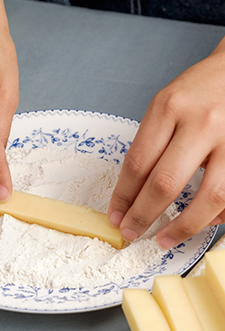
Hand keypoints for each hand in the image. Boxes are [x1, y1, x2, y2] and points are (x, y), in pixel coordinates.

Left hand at [108, 37, 224, 248]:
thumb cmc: (198, 91)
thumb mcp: (166, 105)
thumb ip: (151, 145)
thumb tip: (135, 196)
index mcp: (170, 107)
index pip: (137, 163)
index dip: (123, 197)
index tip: (115, 216)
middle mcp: (202, 122)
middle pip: (165, 183)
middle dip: (142, 216)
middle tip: (130, 231)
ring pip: (208, 197)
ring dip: (182, 226)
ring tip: (163, 239)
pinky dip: (216, 215)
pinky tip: (202, 221)